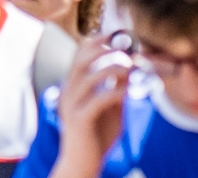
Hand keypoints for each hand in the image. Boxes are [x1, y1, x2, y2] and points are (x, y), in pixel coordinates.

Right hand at [52, 42, 133, 177]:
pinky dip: (113, 92)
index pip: (79, 55)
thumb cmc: (96, 136)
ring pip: (87, 76)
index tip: (116, 34)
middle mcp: (68, 91)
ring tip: (129, 66)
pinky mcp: (79, 120)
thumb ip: (116, 90)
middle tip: (123, 46)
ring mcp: (71, 105)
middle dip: (102, 49)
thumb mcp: (111, 109)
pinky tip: (127, 91)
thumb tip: (129, 71)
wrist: (82, 163)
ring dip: (110, 68)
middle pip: (80, 60)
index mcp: (74, 86)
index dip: (96, 42)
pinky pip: (96, 100)